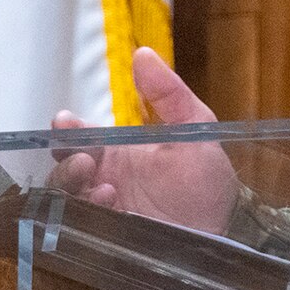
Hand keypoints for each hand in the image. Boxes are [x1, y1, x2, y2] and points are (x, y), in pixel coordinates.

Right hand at [46, 47, 238, 234]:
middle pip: (65, 165)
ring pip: (67, 194)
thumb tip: (143, 54)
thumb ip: (169, 94)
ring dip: (74, 183)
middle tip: (85, 159)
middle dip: (66, 158)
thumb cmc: (208, 179)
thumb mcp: (195, 129)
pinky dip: (90, 209)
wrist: (225, 228)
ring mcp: (104, 208)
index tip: (64, 122)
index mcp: (122, 152)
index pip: (82, 137)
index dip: (68, 130)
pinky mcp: (108, 235)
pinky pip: (82, 222)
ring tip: (100, 181)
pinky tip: (111, 200)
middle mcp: (106, 178)